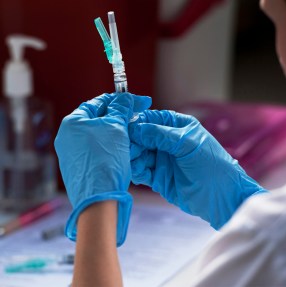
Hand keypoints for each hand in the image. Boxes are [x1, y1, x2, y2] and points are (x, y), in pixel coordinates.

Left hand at [54, 93, 150, 245]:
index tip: (139, 101)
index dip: (121, 99)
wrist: (99, 200)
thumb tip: (126, 98)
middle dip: (119, 116)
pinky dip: (110, 147)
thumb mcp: (116, 128)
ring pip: (99, 136)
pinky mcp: (79, 167)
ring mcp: (72, 154)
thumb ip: (121, 108)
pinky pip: (97, 150)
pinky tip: (123, 150)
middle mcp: (68, 137)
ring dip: (117, 132)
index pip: (98, 102)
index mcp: (73, 123)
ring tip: (134, 133)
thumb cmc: (106, 162)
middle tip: (138, 116)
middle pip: (98, 119)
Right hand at [129, 110, 267, 228]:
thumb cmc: (211, 165)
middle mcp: (167, 141)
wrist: (221, 198)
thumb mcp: (187, 144)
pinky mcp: (158, 176)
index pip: (151, 119)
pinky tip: (138, 172)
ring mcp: (162, 159)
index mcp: (177, 126)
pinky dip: (137, 170)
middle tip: (126, 149)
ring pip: (139, 153)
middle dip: (133, 142)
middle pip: (142, 137)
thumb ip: (161, 135)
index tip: (126, 129)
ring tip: (131, 162)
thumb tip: (136, 127)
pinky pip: (141, 170)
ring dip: (133, 157)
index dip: (138, 122)